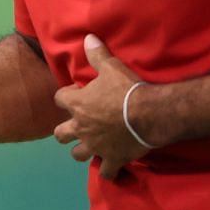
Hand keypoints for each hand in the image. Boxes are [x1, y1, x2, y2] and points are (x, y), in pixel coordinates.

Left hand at [52, 34, 149, 180]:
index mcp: (77, 105)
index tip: (78, 93)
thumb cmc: (127, 89)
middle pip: (61, 134)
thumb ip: (97, 55)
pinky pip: (106, 172)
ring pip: (77, 154)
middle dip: (66, 130)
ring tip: (90, 146)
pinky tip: (112, 167)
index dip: (67, 95)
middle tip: (77, 125)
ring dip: (82, 150)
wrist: (150, 113)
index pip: (59, 99)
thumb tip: (88, 37)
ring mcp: (95, 146)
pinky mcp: (112, 159)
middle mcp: (81, 128)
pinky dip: (108, 170)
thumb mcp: (111, 67)